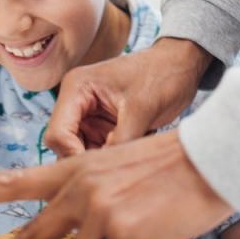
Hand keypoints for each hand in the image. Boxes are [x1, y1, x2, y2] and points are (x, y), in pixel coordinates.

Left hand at [0, 129, 232, 238]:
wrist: (212, 156)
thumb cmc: (173, 164)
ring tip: (137, 235)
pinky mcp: (121, 236)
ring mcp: (99, 213)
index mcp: (77, 168)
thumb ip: (93, 201)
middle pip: (31, 236)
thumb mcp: (120, 169)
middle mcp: (80, 189)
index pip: (15, 178)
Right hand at [44, 37, 212, 157]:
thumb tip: (105, 173)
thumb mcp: (142, 109)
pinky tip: (134, 152)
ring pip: (81, 153)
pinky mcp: (103, 126)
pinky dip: (113, 158)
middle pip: (65, 147)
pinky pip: (98, 151)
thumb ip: (121, 141)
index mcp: (77, 87)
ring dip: (102, 161)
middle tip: (117, 169)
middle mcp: (76, 102)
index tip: (101, 171)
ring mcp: (89, 115)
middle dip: (88, 161)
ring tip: (130, 156)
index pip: (57, 134)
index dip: (73, 157)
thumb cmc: (163, 75)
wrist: (182, 65)